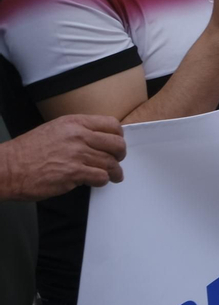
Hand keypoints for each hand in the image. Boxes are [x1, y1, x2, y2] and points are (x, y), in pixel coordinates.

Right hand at [0, 114, 125, 200]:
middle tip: (118, 160)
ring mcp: (77, 154)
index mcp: (74, 123)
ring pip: (110, 162)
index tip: (117, 143)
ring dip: (114, 171)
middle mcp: (78, 136)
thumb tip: (98, 139)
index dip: (118, 136)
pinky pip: (100, 177)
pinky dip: (102, 181)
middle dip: (120, 154)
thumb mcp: (54, 130)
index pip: (111, 124)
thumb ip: (77, 131)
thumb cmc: (27, 151)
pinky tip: (98, 181)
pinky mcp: (74, 173)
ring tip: (114, 176)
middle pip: (116, 144)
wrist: (7, 168)